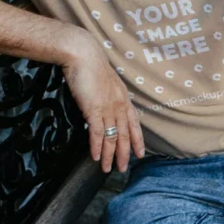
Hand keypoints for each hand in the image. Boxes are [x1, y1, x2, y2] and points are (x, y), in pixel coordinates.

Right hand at [61, 38, 144, 172]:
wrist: (83, 54)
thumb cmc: (90, 65)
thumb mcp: (104, 81)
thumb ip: (106, 95)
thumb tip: (102, 106)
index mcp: (123, 98)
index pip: (134, 123)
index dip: (137, 140)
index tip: (140, 153)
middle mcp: (118, 105)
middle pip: (125, 134)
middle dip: (124, 153)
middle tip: (123, 168)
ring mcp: (107, 108)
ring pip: (111, 137)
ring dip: (109, 155)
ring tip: (106, 169)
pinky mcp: (93, 109)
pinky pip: (96, 133)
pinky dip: (96, 147)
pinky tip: (94, 157)